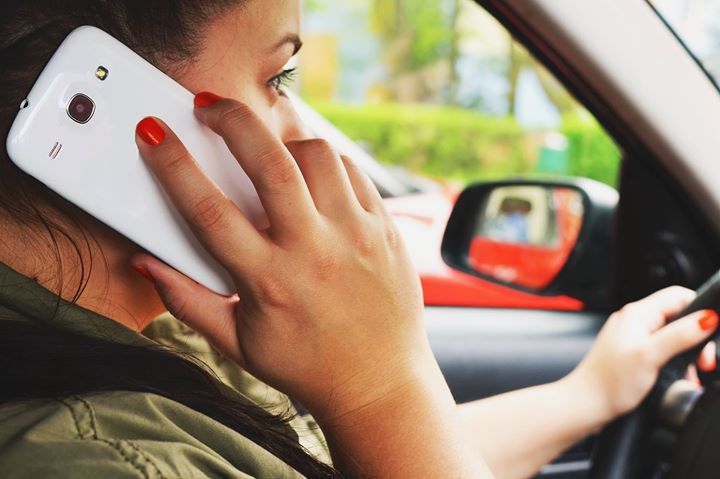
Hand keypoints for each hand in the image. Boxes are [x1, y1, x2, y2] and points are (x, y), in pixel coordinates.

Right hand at [130, 97, 431, 422]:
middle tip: (209, 106)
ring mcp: (356, 235)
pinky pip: (352, 171)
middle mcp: (315, 252)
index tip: (153, 133)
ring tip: (266, 148)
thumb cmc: (305, 365)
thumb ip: (187, 300)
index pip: (208, 210)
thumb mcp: (237, 343)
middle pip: (270, 163)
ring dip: (283, 140)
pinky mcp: (385, 228)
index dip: (173, 164)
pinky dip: (324, 160)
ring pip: (317, 155)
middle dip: (232, 120)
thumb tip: (146, 263)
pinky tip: (308, 172)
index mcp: (269, 282)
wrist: (379, 383)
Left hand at [567, 286, 717, 420]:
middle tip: (703, 361)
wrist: (585, 404)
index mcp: (637, 314)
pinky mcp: (632, 354)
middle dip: (696, 338)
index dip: (700, 309)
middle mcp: (633, 321)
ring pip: (672, 336)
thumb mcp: (650, 355)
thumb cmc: (609, 382)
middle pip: (678, 317)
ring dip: (687, 354)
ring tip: (691, 373)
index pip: (678, 296)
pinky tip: (678, 378)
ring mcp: (632, 338)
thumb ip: (680, 335)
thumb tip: (708, 317)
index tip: (711, 331)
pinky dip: (674, 363)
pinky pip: (662, 351)